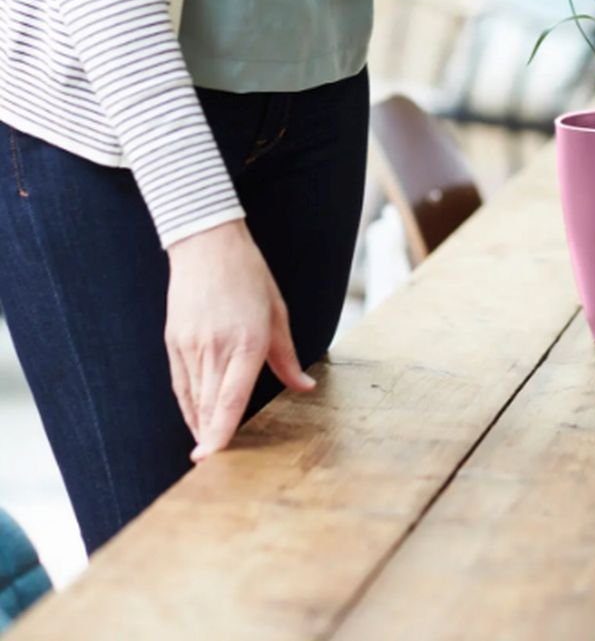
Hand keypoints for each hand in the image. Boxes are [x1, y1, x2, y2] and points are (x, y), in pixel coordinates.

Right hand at [165, 219, 315, 460]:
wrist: (206, 243)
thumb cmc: (248, 274)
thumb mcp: (277, 312)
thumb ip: (287, 357)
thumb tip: (305, 387)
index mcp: (246, 341)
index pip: (230, 398)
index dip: (221, 431)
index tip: (214, 456)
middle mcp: (215, 347)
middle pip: (210, 405)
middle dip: (212, 436)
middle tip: (216, 465)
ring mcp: (190, 345)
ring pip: (193, 398)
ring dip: (201, 424)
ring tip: (209, 447)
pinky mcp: (174, 342)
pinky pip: (180, 384)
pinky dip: (188, 405)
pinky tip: (196, 419)